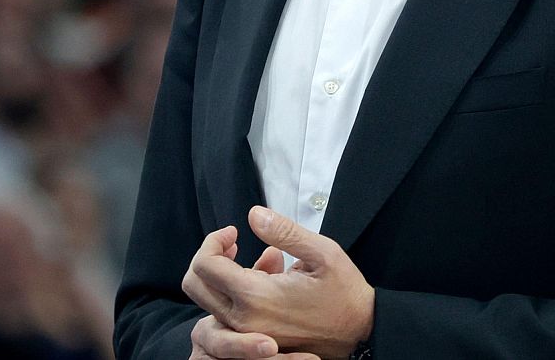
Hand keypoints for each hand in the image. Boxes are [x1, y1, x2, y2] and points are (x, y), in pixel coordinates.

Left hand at [182, 207, 374, 357]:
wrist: (360, 334)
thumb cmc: (345, 293)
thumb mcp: (323, 253)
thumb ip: (284, 232)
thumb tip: (253, 215)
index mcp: (255, 296)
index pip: (204, 265)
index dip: (213, 240)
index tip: (235, 232)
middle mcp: (243, 319)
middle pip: (194, 285)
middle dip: (207, 257)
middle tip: (233, 244)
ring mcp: (247, 333)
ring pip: (208, 301)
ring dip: (221, 275)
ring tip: (257, 260)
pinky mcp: (254, 339)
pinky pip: (226, 314)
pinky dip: (234, 293)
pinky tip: (266, 278)